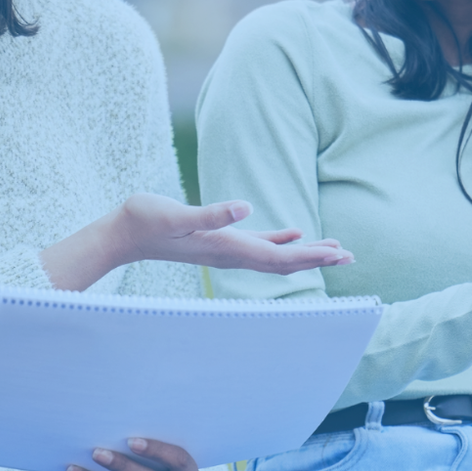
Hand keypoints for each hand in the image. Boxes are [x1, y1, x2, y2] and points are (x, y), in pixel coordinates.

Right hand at [43, 193, 353, 290]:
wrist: (121, 233)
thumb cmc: (145, 220)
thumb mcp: (177, 214)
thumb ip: (211, 214)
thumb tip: (245, 209)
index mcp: (227, 247)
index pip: (278, 258)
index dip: (310, 256)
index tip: (338, 255)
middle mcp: (231, 253)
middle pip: (283, 262)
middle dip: (317, 258)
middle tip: (350, 256)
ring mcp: (225, 249)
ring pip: (274, 256)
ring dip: (304, 253)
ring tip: (333, 249)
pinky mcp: (218, 240)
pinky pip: (258, 245)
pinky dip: (281, 242)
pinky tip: (294, 235)